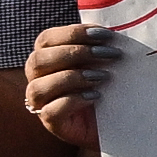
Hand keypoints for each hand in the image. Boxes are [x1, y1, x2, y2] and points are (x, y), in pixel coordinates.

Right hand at [22, 19, 121, 146]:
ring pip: (38, 87)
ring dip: (72, 77)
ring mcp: (42, 103)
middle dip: (75, 53)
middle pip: (38, 60)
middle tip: (109, 54)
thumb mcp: (104, 63)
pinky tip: (95, 96)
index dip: (73, 33)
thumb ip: (101, 46)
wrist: (119, 121)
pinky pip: (50, 111)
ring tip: (103, 76)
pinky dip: (72, 101)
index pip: (46, 39)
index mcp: (47, 58)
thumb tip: (114, 33)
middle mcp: (38, 79)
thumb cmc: (109, 86)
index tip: (105, 35)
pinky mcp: (52, 123)